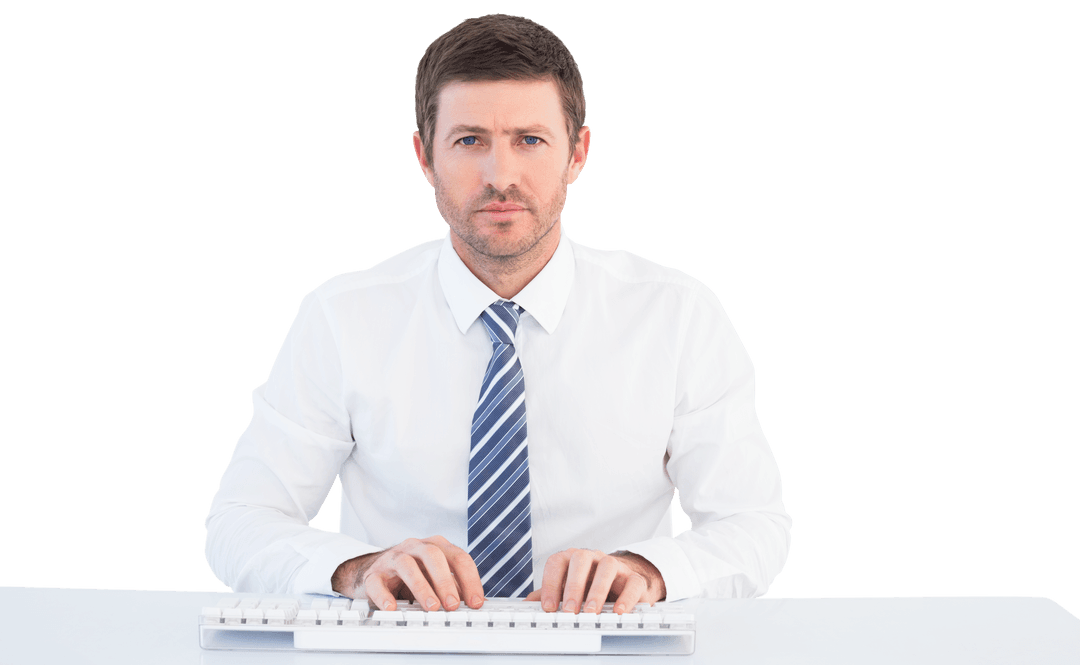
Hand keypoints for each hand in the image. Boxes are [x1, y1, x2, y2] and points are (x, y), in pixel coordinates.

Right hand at [330, 535, 484, 611]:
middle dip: (445, 581)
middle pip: (433, 555)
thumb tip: (477, 602)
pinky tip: (392, 608)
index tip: (475, 602)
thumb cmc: (413, 573)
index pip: (458, 557)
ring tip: (432, 607)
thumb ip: (456, 586)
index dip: (470, 580)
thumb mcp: (436, 577)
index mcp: (436, 546)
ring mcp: (393, 558)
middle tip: (453, 605)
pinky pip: (377, 582)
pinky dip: (384, 596)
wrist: (377, 571)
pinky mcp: (374, 574)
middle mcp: (415, 547)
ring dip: (421, 587)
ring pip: (407, 565)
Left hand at [525, 549, 665, 613]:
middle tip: (569, 610)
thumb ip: (549, 593)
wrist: (623, 581)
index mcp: (573, 558)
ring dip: (598, 590)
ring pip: (608, 566)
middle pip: (581, 559)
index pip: (557, 561)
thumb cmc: (590, 583)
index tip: (548, 607)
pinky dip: (626, 597)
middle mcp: (593, 557)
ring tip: (591, 612)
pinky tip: (619, 612)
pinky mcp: (634, 578)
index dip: (550, 583)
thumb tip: (527, 604)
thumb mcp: (567, 587)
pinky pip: (632, 582)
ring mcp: (615, 565)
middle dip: (573, 586)